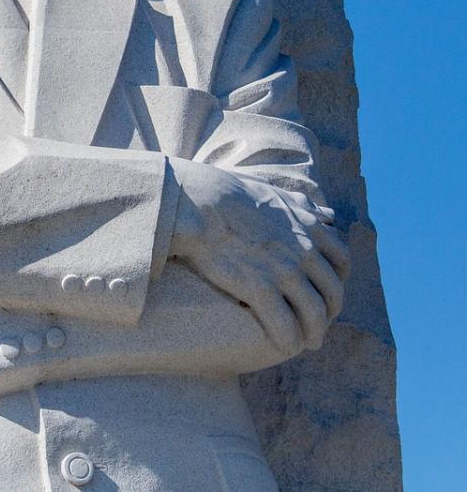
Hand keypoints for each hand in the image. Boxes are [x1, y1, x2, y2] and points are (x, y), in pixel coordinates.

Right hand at [169, 161, 350, 355]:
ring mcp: (284, 271)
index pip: (341, 260)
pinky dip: (290, 340)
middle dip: (330, 312)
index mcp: (309, 227)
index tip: (327, 291)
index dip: (338, 280)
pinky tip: (286, 347)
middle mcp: (304, 251)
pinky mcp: (259, 287)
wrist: (199, 202)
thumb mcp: (276, 193)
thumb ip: (305, 206)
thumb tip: (328, 213)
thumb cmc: (230, 195)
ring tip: (309, 344)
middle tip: (320, 324)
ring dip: (315, 333)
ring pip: (314, 313)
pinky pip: (284, 324)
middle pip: (332, 291)